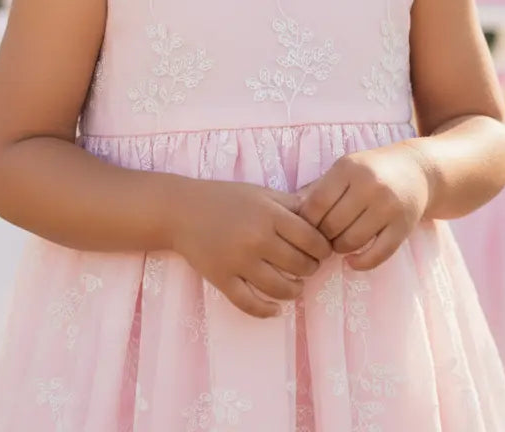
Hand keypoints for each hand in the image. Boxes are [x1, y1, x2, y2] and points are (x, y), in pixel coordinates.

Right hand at [172, 179, 333, 318]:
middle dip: (311, 268)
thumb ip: (292, 205)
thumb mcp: (261, 193)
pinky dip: (267, 311)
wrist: (181, 210)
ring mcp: (238, 262)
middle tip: (308, 266)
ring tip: (296, 285)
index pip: (311, 239)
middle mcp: (256, 239)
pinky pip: (250, 304)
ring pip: (280, 289)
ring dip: (295, 290)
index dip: (323, 248)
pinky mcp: (222, 279)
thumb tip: (323, 218)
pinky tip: (276, 309)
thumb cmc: (226, 198)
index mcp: (269, 215)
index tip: (322, 250)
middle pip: (300, 265)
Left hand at [296, 145, 428, 271]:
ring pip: (351, 241)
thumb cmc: (371, 171)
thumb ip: (319, 189)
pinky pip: (377, 255)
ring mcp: (388, 206)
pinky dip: (361, 263)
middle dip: (323, 238)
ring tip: (338, 245)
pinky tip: (352, 262)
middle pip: (332, 225)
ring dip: (340, 249)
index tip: (307, 228)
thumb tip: (288, 214)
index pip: (316, 204)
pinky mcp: (403, 226)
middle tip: (322, 240)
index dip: (307, 222)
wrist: (417, 171)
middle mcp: (369, 185)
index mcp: (348, 168)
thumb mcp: (345, 169)